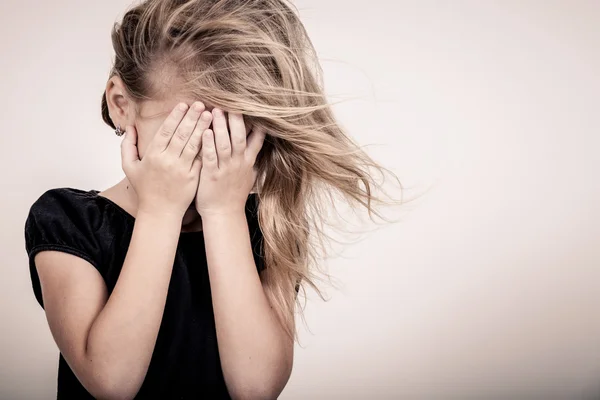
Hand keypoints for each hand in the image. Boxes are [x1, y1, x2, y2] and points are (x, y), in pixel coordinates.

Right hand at [121, 101, 213, 216]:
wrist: (160, 212)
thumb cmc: (145, 189)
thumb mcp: (130, 167)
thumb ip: (127, 146)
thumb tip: (130, 127)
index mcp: (153, 156)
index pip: (166, 131)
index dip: (175, 116)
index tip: (183, 104)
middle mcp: (168, 161)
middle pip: (181, 134)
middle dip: (191, 117)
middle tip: (200, 104)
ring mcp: (182, 170)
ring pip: (193, 144)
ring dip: (202, 128)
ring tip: (210, 115)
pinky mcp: (193, 178)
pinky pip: (201, 158)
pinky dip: (207, 146)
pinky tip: (214, 135)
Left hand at [194, 108, 265, 216]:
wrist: (224, 214)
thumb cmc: (232, 194)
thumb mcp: (248, 176)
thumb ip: (252, 159)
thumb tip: (258, 145)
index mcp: (247, 162)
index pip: (256, 139)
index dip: (256, 123)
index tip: (255, 108)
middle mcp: (239, 163)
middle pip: (239, 136)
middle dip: (236, 119)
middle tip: (231, 102)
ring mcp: (225, 169)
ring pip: (225, 144)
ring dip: (220, 127)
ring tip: (215, 110)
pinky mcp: (212, 175)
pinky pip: (210, 157)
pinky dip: (208, 144)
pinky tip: (205, 132)